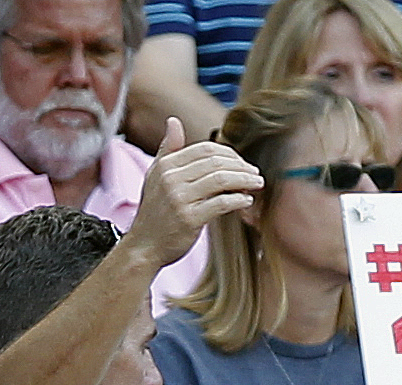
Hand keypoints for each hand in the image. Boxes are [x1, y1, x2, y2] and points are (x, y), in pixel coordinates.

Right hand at [124, 119, 263, 268]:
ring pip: (221, 180)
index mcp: (166, 165)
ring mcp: (179, 198)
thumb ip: (167, 149)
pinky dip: (238, 200)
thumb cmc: (155, 212)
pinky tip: (248, 200)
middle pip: (216, 162)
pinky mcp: (189, 218)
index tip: (243, 164)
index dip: (229, 154)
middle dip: (241, 166)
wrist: (144, 246)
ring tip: (257, 184)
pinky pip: (221, 204)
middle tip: (255, 174)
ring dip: (244, 180)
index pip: (205, 150)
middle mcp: (171, 178)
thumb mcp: (156, 177)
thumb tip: (174, 121)